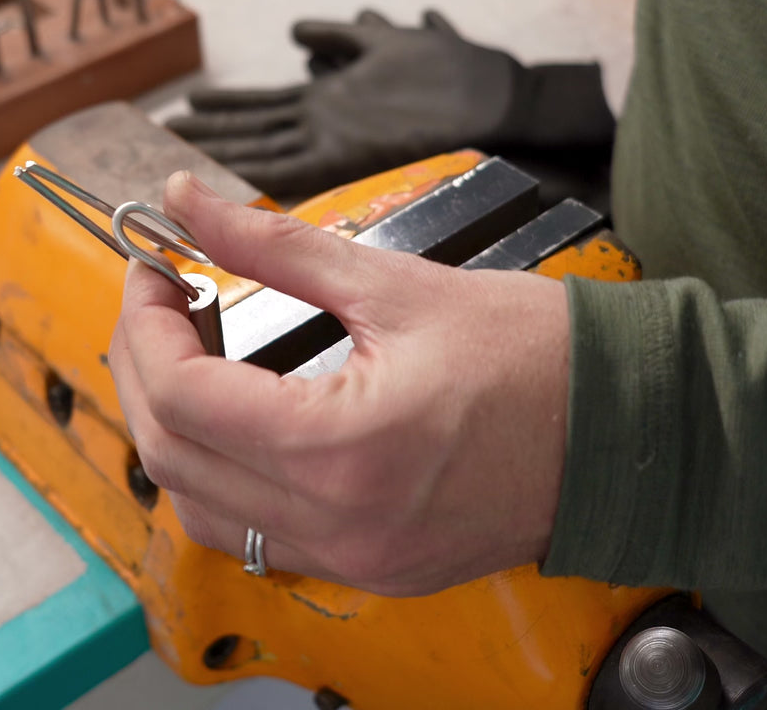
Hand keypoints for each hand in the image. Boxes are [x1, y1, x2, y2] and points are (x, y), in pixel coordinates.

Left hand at [108, 172, 570, 595]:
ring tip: (188, 348)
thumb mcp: (391, 281)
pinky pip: (250, 531)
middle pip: (171, 454)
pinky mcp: (367, 564)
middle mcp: (337, 523)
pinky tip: (231, 412)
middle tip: (157, 298)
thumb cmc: (533, 353)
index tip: (151, 268)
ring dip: (172, 423)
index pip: (182, 396)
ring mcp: (351, 557)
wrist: (624, 427)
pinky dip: (216, 469)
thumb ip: (271, 245)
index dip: (144, 321)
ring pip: (198, 504)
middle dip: (142, 365)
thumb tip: (190, 202)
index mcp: (342, 448)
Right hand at [168, 11, 526, 198]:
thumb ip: (345, 34)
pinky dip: (250, 170)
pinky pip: (286, 168)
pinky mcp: (349, 157)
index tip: (189, 108)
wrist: (508, 109)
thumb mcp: (393, 40)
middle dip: (212, 127)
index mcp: (333, 101)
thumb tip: (297, 29)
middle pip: (255, 125)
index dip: (228, 108)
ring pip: (262, 144)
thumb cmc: (459, 76)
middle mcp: (326, 123)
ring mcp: (335, 140)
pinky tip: (217, 172)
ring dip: (219, 144)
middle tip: (166, 128)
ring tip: (177, 140)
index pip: (267, 107)